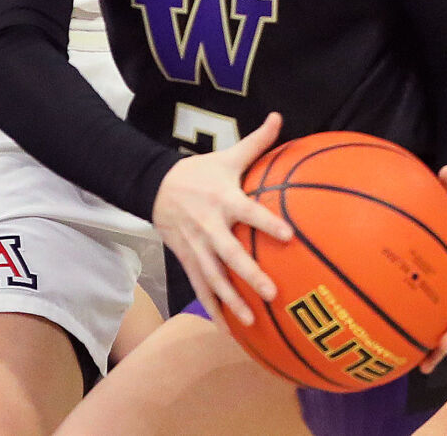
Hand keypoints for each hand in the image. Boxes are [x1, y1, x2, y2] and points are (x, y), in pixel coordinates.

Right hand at [151, 112, 293, 326]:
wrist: (156, 188)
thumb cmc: (200, 172)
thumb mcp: (228, 156)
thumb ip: (257, 141)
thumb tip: (280, 117)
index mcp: (224, 200)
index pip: (249, 212)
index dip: (267, 223)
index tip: (289, 235)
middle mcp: (210, 227)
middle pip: (231, 254)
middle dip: (250, 274)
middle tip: (272, 291)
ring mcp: (197, 247)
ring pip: (214, 278)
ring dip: (232, 301)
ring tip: (252, 321)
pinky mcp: (187, 261)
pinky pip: (201, 288)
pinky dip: (213, 309)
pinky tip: (227, 330)